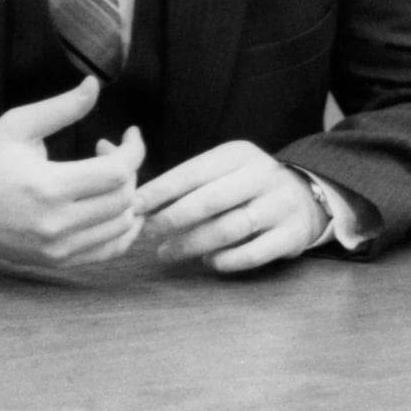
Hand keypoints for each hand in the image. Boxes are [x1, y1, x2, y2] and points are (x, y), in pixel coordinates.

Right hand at [0, 76, 145, 270]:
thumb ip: (62, 107)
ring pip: (122, 226)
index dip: (133, 149)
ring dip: (127, 197)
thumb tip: (94, 84)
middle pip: (123, 198)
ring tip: (107, 177)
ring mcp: (58, 248)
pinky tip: (113, 205)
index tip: (130, 134)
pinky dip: (123, 228)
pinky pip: (110, 250)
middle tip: (109, 152)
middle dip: (129, 169)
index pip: (116, 172)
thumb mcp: (18, 124)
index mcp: (47, 186)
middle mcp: (55, 223)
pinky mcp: (58, 261)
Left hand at [134, 141, 324, 273]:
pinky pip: (252, 253)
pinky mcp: (291, 235)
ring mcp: (279, 206)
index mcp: (237, 154)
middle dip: (173, 219)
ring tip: (167, 253)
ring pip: (229, 228)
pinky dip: (225, 260)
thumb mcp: (216, 167)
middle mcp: (261, 175)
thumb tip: (105, 148)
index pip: (193, 172)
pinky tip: (207, 262)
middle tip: (149, 233)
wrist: (305, 197)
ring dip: (193, 244)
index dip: (160, 190)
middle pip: (209, 200)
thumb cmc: (242, 185)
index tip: (134, 206)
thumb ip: (170, 171)